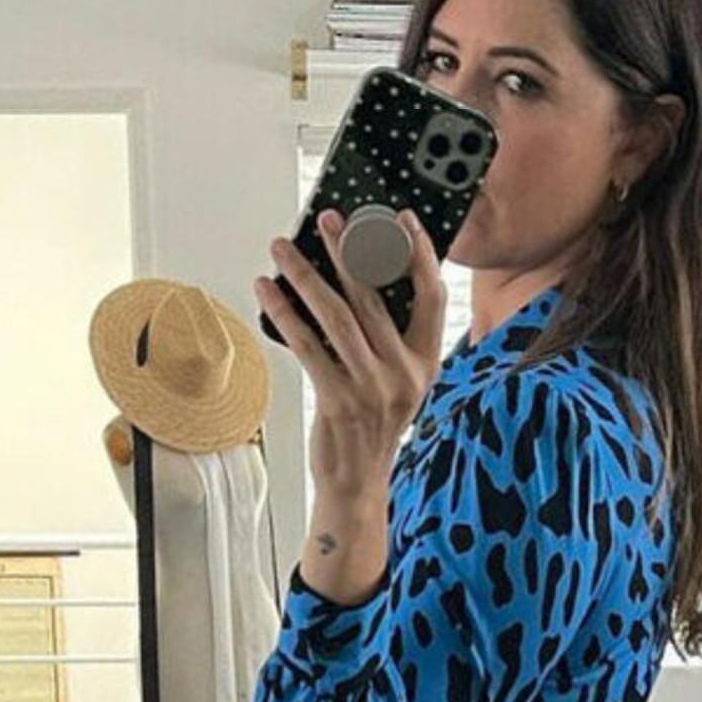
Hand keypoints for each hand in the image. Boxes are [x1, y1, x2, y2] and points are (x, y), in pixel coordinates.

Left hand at [254, 212, 445, 498]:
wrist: (357, 482)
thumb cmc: (371, 426)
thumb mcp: (396, 383)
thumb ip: (388, 339)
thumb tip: (356, 278)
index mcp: (425, 364)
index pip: (432, 297)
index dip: (420, 254)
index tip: (402, 220)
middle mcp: (403, 375)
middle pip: (373, 298)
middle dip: (346, 251)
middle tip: (326, 219)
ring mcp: (372, 389)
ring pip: (336, 317)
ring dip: (305, 276)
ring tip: (282, 249)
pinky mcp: (338, 401)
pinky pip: (308, 346)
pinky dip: (285, 313)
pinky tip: (269, 292)